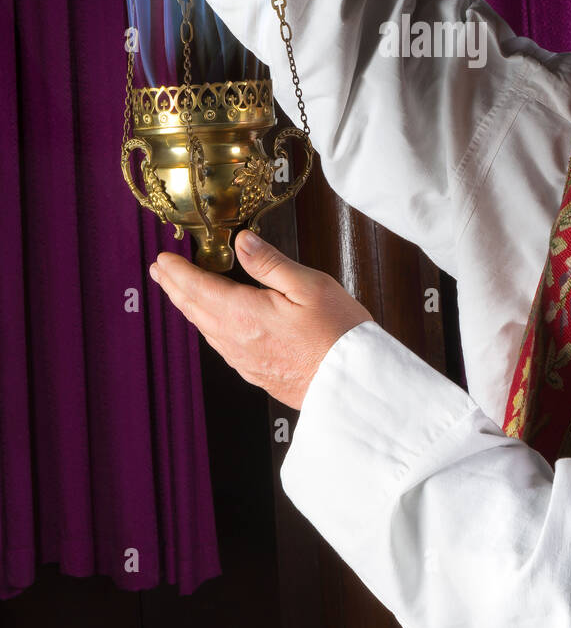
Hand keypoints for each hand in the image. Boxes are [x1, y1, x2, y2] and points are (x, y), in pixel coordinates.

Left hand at [149, 230, 371, 409]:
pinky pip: (221, 345)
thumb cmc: (339, 334)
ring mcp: (244, 361)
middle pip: (195, 309)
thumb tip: (242, 242)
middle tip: (160, 271)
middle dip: (174, 287)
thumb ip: (270, 264)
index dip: (177, 272)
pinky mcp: (256, 374)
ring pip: (205, 329)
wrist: (353, 385)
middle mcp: (237, 341)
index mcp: (245, 315)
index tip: (162, 259)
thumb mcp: (310, 285)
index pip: (198, 288)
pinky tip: (213, 322)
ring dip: (189, 306)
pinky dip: (208, 326)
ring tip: (180, 291)